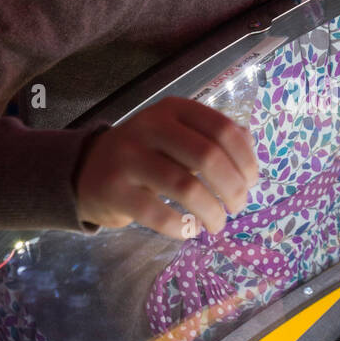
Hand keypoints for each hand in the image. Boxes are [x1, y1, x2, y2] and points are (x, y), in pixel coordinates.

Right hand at [75, 97, 259, 238]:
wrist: (88, 171)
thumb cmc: (147, 155)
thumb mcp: (178, 135)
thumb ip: (214, 138)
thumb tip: (251, 147)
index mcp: (173, 110)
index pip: (222, 129)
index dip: (245, 159)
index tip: (252, 181)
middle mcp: (150, 127)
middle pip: (208, 157)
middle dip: (233, 188)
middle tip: (238, 207)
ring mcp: (128, 157)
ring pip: (186, 187)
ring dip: (212, 212)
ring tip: (218, 224)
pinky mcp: (114, 189)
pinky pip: (158, 214)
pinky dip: (182, 227)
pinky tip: (190, 230)